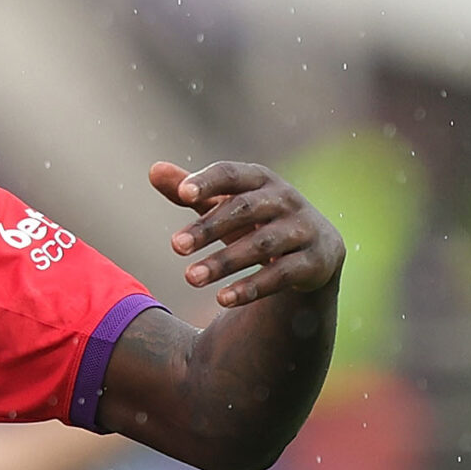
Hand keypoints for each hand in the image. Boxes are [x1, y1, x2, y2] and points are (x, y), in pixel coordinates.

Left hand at [152, 160, 344, 308]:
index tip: (182, 193)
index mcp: (262, 180)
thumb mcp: (229, 205)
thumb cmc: (259, 221)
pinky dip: (252, 287)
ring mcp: (303, 230)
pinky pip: (281, 275)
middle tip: (174, 246)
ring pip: (261, 244)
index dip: (209, 181)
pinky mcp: (314, 262)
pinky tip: (222, 299)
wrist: (317, 251)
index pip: (233, 174)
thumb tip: (154, 170)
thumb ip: (196, 192)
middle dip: (208, 227)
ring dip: (224, 261)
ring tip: (190, 278)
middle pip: (244, 209)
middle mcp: (286, 200)